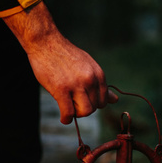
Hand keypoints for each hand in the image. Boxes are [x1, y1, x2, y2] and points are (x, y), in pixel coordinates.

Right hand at [3, 2, 117, 122]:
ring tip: (68, 108)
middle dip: (83, 109)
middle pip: (95, 108)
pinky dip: (66, 119)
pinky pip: (68, 113)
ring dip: (76, 114)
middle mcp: (90, 79)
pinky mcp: (61, 89)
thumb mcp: (87, 66)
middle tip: (72, 103)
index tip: (81, 100)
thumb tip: (115, 100)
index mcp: (98, 74)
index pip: (103, 100)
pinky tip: (63, 117)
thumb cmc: (65, 55)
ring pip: (85, 112)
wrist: (46, 43)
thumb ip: (99, 84)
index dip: (92, 103)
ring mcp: (76, 85)